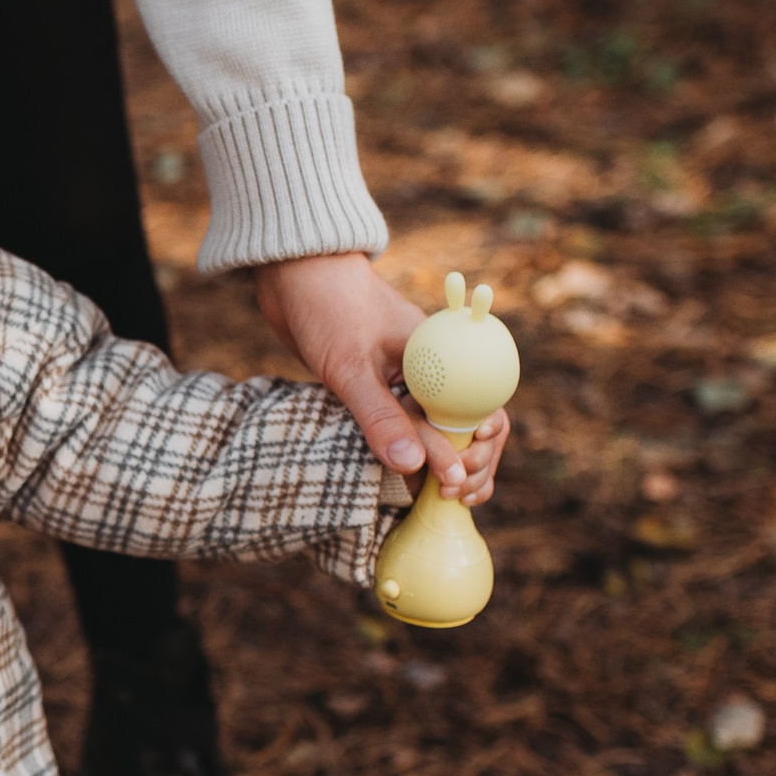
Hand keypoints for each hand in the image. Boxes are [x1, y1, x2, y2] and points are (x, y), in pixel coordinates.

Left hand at [254, 251, 509, 504]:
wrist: (294, 275)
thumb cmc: (327, 307)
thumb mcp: (350, 367)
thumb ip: (380, 416)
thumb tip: (415, 468)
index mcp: (447, 354)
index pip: (482, 411)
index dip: (476, 452)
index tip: (455, 482)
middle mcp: (436, 369)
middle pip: (470, 426)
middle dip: (468, 464)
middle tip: (449, 497)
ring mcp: (410, 380)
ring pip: (440, 431)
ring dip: (445, 465)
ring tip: (440, 500)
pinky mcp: (382, 389)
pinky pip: (407, 427)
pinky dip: (412, 454)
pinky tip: (410, 484)